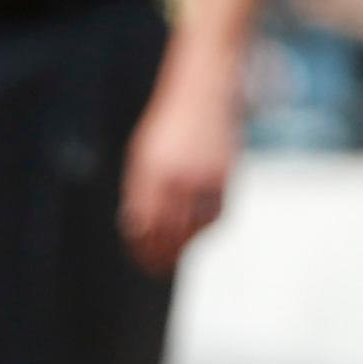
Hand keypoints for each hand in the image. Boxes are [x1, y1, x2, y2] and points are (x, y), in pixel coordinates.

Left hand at [119, 70, 237, 272]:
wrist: (204, 95)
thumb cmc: (169, 128)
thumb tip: (136, 230)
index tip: (141, 260)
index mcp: (152, 174)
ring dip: (182, 246)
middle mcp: (179, 180)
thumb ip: (140, 191)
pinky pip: (214, 218)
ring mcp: (205, 181)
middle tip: (155, 268)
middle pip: (170, 235)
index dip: (142, 249)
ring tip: (173, 253)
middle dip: (161, 257)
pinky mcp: (226, 181)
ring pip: (194, 231)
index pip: (145, 227)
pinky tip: (194, 230)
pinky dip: (202, 229)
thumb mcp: (143, 156)